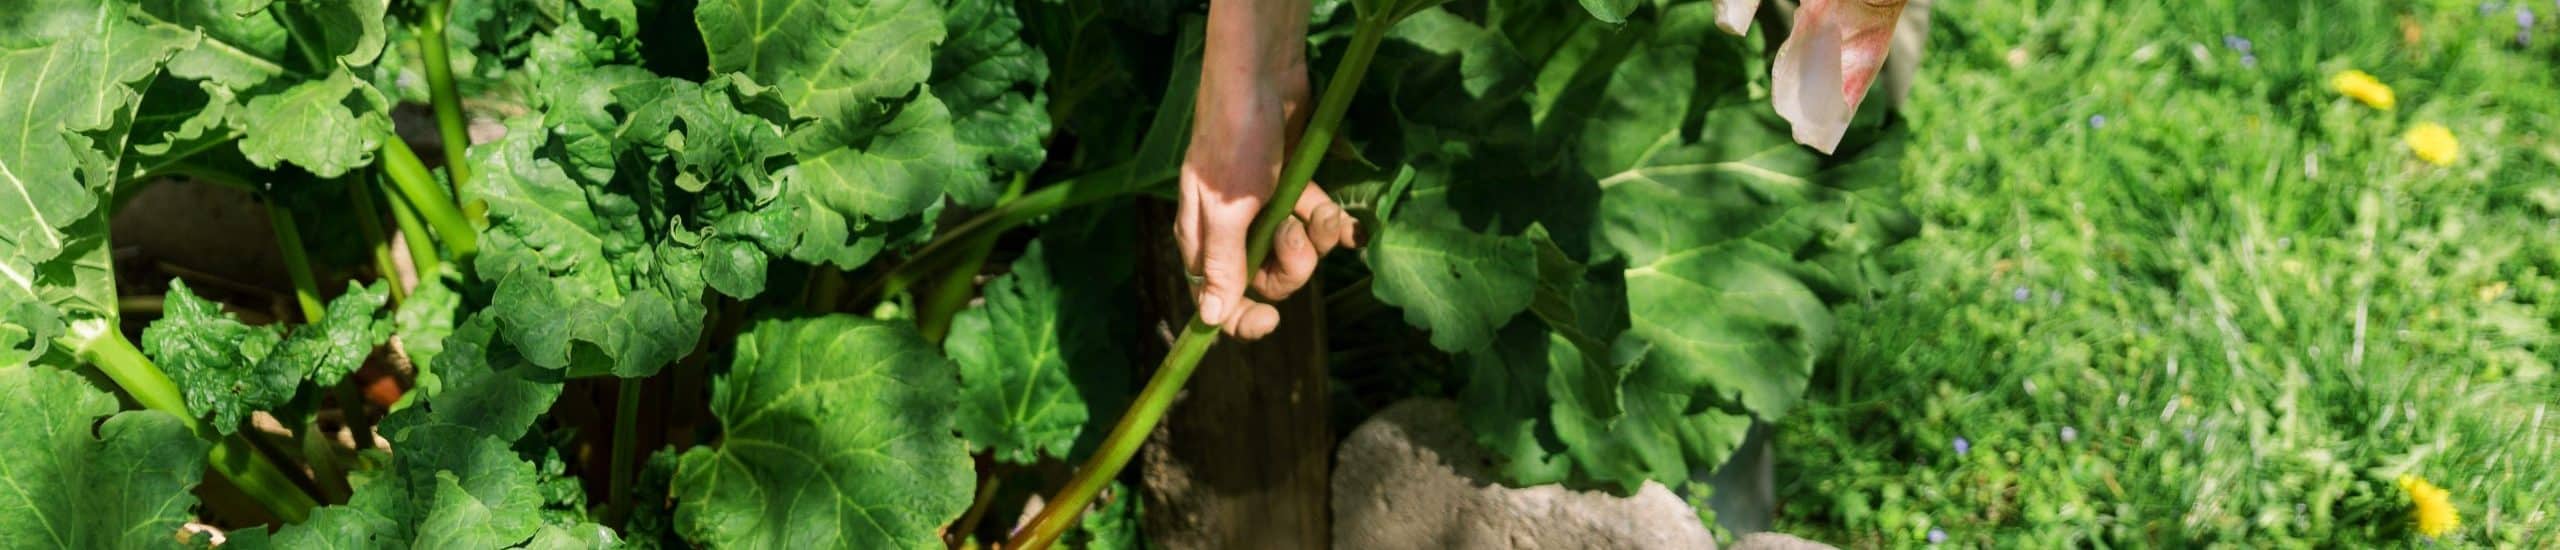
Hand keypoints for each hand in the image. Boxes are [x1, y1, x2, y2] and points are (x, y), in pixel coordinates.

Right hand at [1178, 0, 1357, 340]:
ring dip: (1316, 237)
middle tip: (1295, 231)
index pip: (1216, 298)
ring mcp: (1265, 209)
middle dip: (1291, 263)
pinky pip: (1317, 223)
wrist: (1263, 76)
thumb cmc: (1236, 141)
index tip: (1271, 320)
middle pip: (1266, 279)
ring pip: (1297, 251)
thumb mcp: (1227, 208)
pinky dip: (1335, 225)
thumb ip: (1224, 264)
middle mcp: (1232, 230)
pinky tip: (1349, 223)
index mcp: (1203, 238)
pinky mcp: (1294, 187)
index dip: (1241, 317)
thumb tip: (1211, 318)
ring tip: (1321, 209)